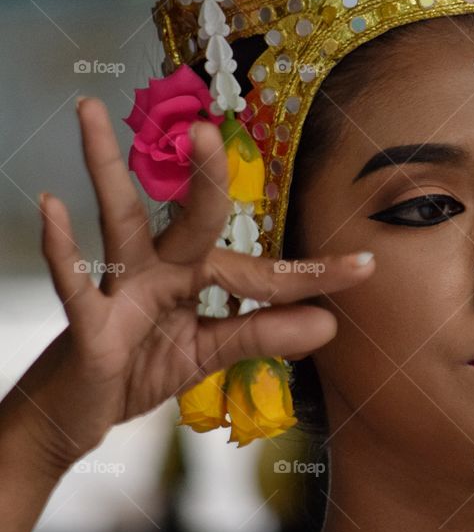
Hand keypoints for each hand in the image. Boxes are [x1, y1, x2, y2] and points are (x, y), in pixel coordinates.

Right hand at [6, 95, 374, 474]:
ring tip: (94, 115)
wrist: (76, 416)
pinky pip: (72, 279)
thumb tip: (328, 325)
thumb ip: (261, 334)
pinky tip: (50, 205)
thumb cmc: (137, 370)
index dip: (311, 272)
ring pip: (117, 221)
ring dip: (106, 168)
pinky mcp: (85, 320)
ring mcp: (119, 289)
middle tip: (208, 130)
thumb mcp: (206, 353)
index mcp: (193, 279)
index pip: (260, 270)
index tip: (364, 266)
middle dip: (204, 176)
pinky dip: (59, 245)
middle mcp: (158, 271)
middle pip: (190, 218)